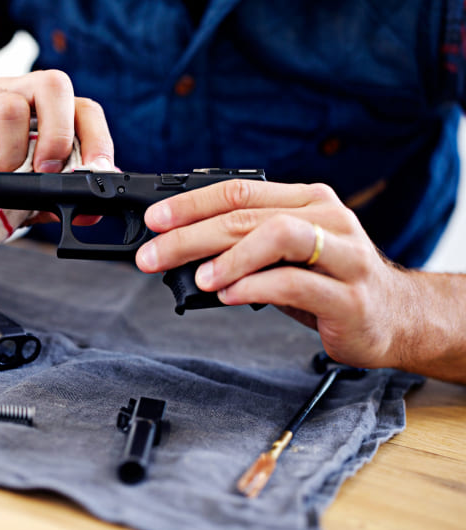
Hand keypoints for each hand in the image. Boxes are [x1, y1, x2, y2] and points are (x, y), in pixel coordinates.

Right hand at [0, 70, 114, 231]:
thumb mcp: (30, 201)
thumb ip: (59, 199)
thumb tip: (93, 210)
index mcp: (36, 109)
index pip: (81, 105)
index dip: (96, 137)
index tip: (96, 171)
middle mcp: (7, 94)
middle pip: (51, 83)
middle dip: (58, 134)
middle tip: (47, 171)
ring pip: (9, 108)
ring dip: (12, 156)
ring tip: (0, 177)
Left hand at [135, 178, 412, 368]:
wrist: (396, 318)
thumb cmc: (330, 283)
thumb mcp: (285, 256)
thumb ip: (244, 245)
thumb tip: (180, 251)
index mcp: (306, 201)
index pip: (239, 191)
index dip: (190, 204)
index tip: (154, 221)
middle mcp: (327, 218)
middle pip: (247, 215)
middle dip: (191, 234)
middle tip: (154, 255)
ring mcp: (344, 255)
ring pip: (277, 236)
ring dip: (229, 256)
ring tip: (197, 276)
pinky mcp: (349, 296)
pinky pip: (295, 283)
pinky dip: (254, 287)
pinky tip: (229, 296)